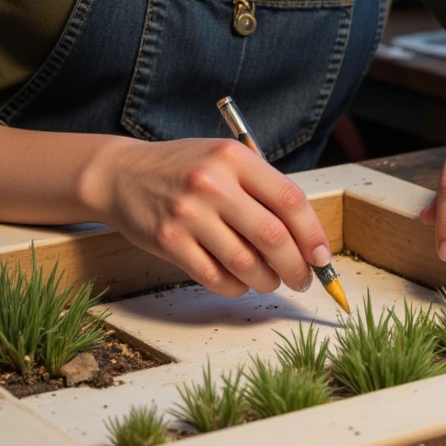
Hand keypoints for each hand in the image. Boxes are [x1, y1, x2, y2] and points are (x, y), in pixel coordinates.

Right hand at [79, 135, 333, 297]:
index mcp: (234, 158)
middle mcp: (213, 183)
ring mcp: (189, 213)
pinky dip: (235, 287)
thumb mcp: (224, 161)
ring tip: (269, 280)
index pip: (290, 200)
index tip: (322, 256)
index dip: (313, 234)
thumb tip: (306, 239)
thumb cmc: (184, 169)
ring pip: (246, 263)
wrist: (123, 173)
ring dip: (266, 280)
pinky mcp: (169, 241)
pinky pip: (215, 278)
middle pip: (272, 236)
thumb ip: (262, 190)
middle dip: (296, 266)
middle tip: (301, 278)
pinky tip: (238, 281)